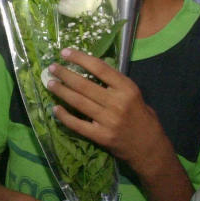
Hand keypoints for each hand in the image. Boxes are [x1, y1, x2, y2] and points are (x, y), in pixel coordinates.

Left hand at [46, 48, 168, 166]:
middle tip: (52, 68)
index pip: (100, 68)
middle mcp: (117, 102)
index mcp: (127, 88)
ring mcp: (108, 120)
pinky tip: (55, 109)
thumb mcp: (134, 95)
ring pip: (78, 102)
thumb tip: (89, 70)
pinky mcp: (101, 136)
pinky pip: (77, 124)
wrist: (149, 147)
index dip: (80, 58)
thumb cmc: (141, 117)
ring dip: (61, 92)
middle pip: (84, 85)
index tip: (65, 52)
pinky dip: (64, 116)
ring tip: (50, 83)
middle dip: (65, 74)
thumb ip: (115, 84)